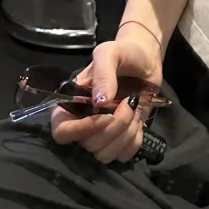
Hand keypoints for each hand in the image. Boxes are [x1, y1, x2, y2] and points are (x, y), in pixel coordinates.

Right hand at [50, 23, 163, 165]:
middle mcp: (83, 123)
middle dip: (115, 126)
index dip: (81, 130)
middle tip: (129, 102)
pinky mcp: (121, 140)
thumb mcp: (109, 53)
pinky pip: (123, 155)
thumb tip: (99, 102)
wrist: (146, 59)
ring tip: (134, 110)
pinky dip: (135, 140)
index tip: (105, 116)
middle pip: (88, 145)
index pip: (61, 132)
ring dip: (126, 133)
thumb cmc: (123, 53)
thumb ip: (103, 74)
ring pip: (106, 154)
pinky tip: (138, 121)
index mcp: (71, 104)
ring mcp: (102, 134)